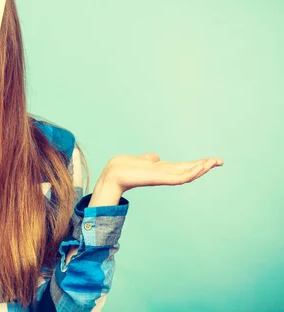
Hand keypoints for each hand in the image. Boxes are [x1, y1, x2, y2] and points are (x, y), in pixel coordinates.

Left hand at [101, 153, 223, 192]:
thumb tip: (155, 157)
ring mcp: (164, 177)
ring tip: (214, 162)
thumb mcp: (142, 160)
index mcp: (163, 170)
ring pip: (188, 174)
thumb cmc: (125, 167)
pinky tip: (201, 167)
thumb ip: (150, 159)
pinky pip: (180, 177)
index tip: (211, 160)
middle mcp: (166, 174)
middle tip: (220, 161)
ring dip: (201, 168)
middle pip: (190, 170)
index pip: (184, 166)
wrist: (114, 173)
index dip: (197, 163)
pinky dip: (192, 173)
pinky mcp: (161, 178)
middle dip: (204, 166)